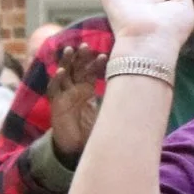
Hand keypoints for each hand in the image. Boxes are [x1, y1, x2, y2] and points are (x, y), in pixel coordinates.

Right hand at [47, 44, 106, 164]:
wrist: (77, 148)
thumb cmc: (92, 129)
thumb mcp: (108, 113)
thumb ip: (117, 103)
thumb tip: (139, 93)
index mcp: (87, 89)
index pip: (91, 72)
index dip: (96, 63)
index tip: (106, 55)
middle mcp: (75, 89)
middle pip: (76, 68)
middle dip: (80, 57)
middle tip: (86, 46)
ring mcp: (64, 95)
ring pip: (64, 74)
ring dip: (66, 62)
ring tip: (70, 50)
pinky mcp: (56, 105)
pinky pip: (53, 90)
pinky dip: (56, 80)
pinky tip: (60, 71)